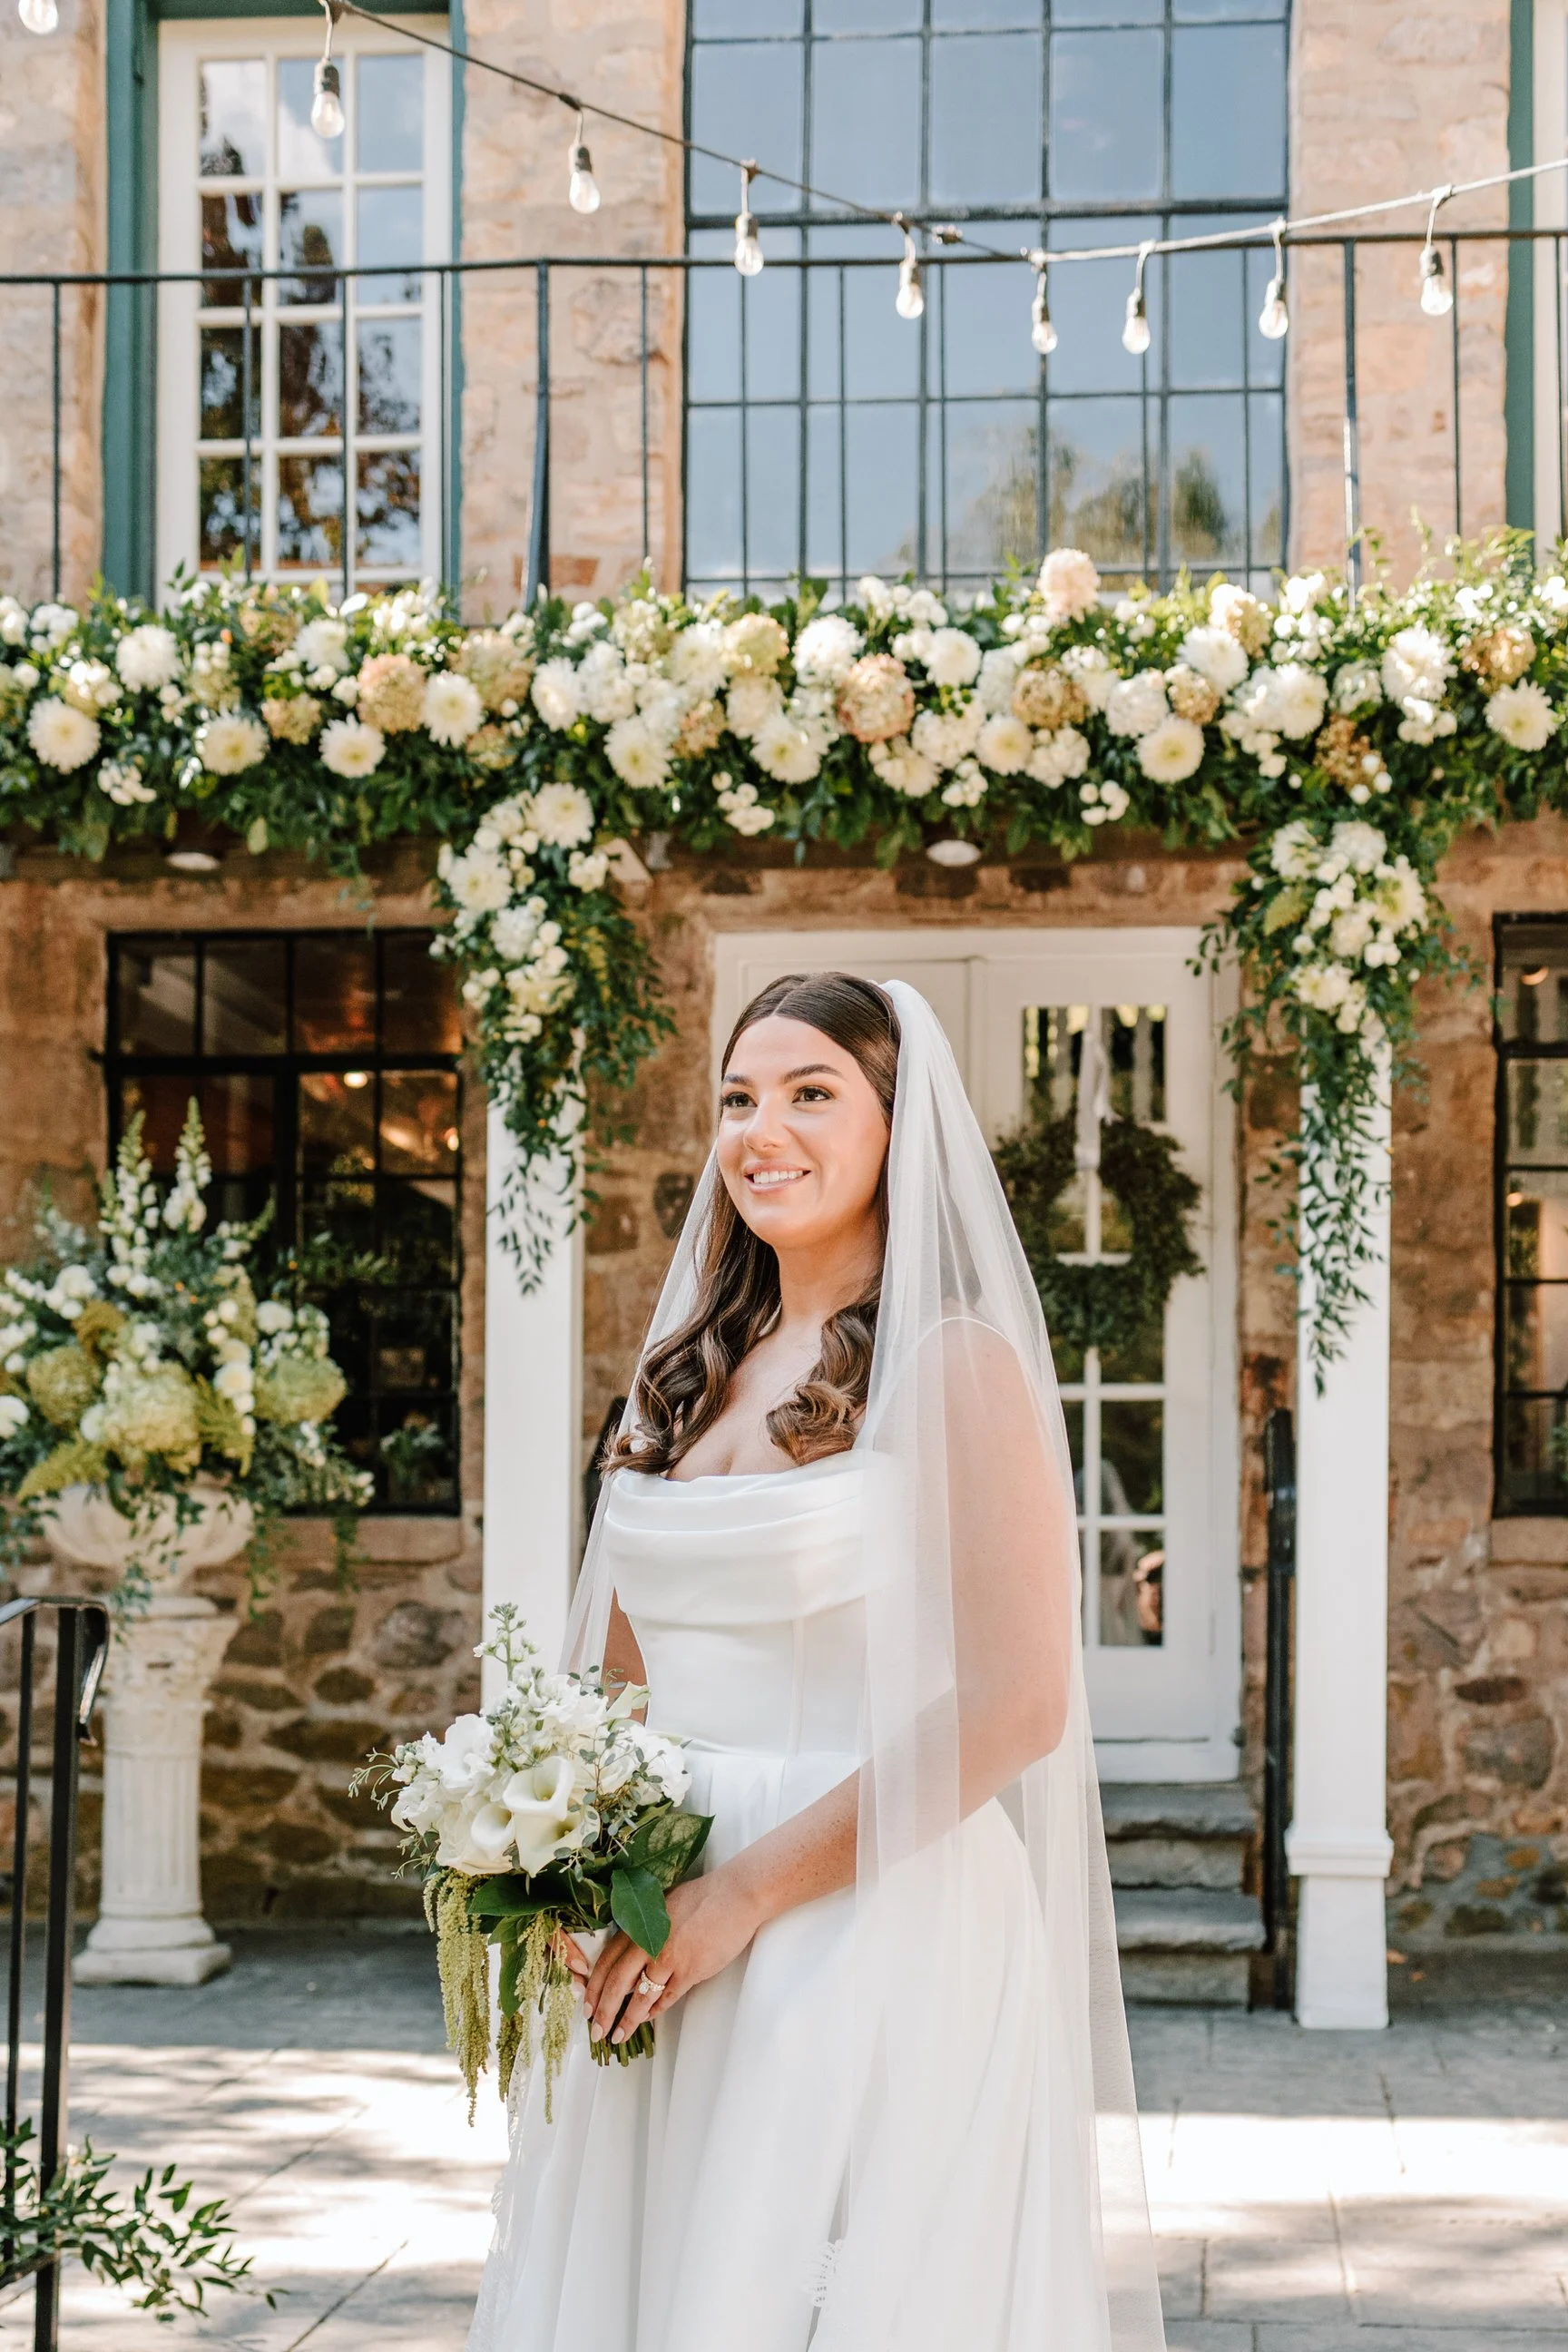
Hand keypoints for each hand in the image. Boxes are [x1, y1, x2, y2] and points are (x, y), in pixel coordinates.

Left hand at [584, 1870, 760, 2046]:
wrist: (734, 1895)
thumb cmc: (701, 1897)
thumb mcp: (662, 1906)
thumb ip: (644, 1929)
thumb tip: (629, 1954)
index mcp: (639, 1925)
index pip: (606, 1961)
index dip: (594, 1987)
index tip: (587, 2006)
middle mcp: (648, 1942)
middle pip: (616, 1983)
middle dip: (603, 2012)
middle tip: (596, 2031)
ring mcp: (669, 1957)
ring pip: (640, 1997)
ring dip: (627, 2020)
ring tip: (617, 2036)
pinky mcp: (690, 1970)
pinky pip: (666, 1998)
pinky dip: (654, 2012)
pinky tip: (646, 2021)